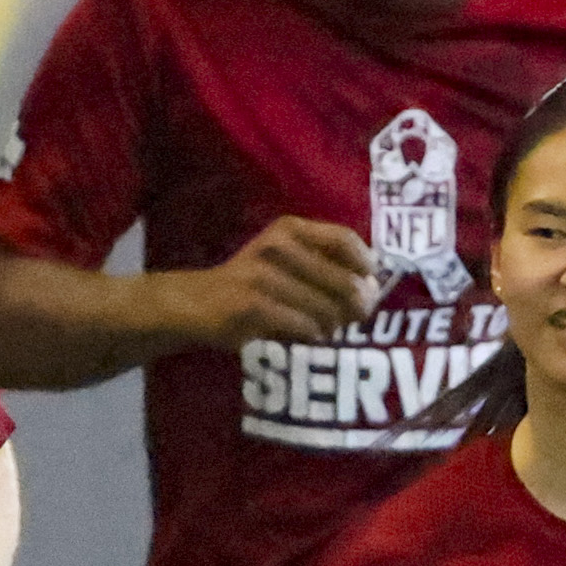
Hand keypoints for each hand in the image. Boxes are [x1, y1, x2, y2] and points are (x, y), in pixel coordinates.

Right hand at [182, 217, 381, 345]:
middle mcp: (277, 247)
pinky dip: (312, 335)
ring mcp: (263, 277)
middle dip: (356, 303)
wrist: (194, 302)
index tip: (370, 282)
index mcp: (289, 229)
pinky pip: (303, 326)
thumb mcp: (281, 258)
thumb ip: (320, 262)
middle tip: (357, 317)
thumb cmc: (248, 282)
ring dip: (334, 324)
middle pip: (342, 279)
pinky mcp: (252, 307)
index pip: (343, 239)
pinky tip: (309, 337)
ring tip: (329, 329)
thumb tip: (370, 288)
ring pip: (325, 308)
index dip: (365, 264)